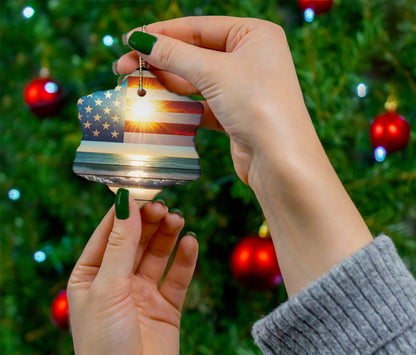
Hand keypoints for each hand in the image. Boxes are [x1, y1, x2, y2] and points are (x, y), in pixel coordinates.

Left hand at [67, 198, 197, 354]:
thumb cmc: (104, 345)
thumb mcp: (107, 288)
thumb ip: (120, 245)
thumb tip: (126, 203)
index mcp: (91, 275)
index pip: (108, 233)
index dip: (125, 212)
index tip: (142, 190)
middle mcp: (117, 281)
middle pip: (136, 241)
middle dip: (149, 222)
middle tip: (164, 206)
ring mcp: (143, 294)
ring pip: (158, 254)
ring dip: (168, 236)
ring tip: (179, 220)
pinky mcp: (166, 307)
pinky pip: (177, 277)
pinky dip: (185, 259)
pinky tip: (191, 243)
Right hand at [116, 16, 309, 184]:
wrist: (279, 161)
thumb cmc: (257, 105)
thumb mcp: (214, 72)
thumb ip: (175, 55)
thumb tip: (140, 40)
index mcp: (254, 35)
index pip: (198, 28)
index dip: (161, 33)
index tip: (130, 40)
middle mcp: (251, 58)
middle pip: (195, 54)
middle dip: (160, 61)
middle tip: (123, 67)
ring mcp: (243, 88)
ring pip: (197, 81)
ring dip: (167, 84)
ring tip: (136, 86)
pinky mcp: (236, 115)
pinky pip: (202, 104)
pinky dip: (182, 106)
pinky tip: (159, 106)